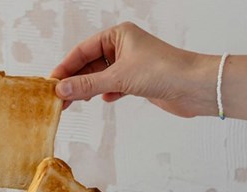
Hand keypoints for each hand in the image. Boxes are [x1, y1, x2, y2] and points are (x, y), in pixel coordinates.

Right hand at [50, 22, 217, 117]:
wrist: (195, 87)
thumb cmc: (162, 71)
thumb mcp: (117, 78)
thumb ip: (86, 85)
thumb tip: (61, 90)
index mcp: (119, 35)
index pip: (83, 50)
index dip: (66, 67)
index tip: (51, 83)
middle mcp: (124, 46)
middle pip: (90, 63)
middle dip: (75, 80)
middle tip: (59, 97)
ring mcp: (132, 64)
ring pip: (101, 76)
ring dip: (88, 89)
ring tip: (75, 102)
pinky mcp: (139, 80)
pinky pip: (113, 86)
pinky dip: (106, 93)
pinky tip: (103, 100)